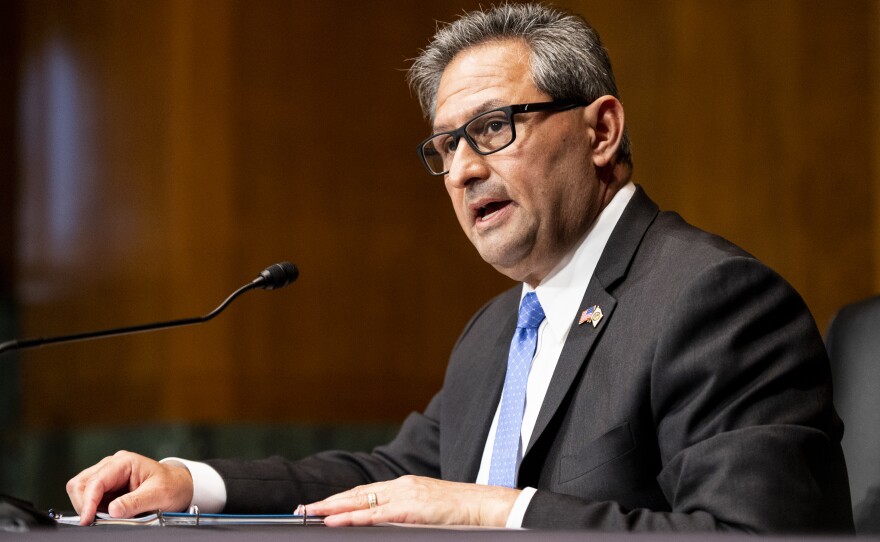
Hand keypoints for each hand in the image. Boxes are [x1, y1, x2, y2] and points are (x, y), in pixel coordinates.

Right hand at [66, 450, 192, 525]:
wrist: (179, 486)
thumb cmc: (172, 485)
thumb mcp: (159, 495)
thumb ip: (135, 502)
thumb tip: (112, 511)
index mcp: (124, 462)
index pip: (96, 481)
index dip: (88, 501)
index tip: (87, 519)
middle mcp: (112, 466)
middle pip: (81, 484)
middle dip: (85, 504)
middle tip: (96, 521)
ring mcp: (108, 476)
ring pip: (82, 491)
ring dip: (89, 507)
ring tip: (108, 516)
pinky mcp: (108, 488)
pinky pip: (91, 499)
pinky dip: (95, 510)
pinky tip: (109, 514)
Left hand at [306, 475, 519, 526]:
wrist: (483, 506)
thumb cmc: (461, 511)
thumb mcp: (428, 507)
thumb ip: (406, 510)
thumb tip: (387, 520)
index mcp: (404, 485)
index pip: (365, 490)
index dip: (341, 498)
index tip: (321, 505)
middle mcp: (400, 486)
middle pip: (356, 493)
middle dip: (328, 501)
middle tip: (303, 509)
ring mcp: (404, 496)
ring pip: (360, 501)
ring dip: (332, 508)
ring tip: (310, 514)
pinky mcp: (409, 509)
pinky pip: (374, 515)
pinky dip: (351, 517)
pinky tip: (335, 521)